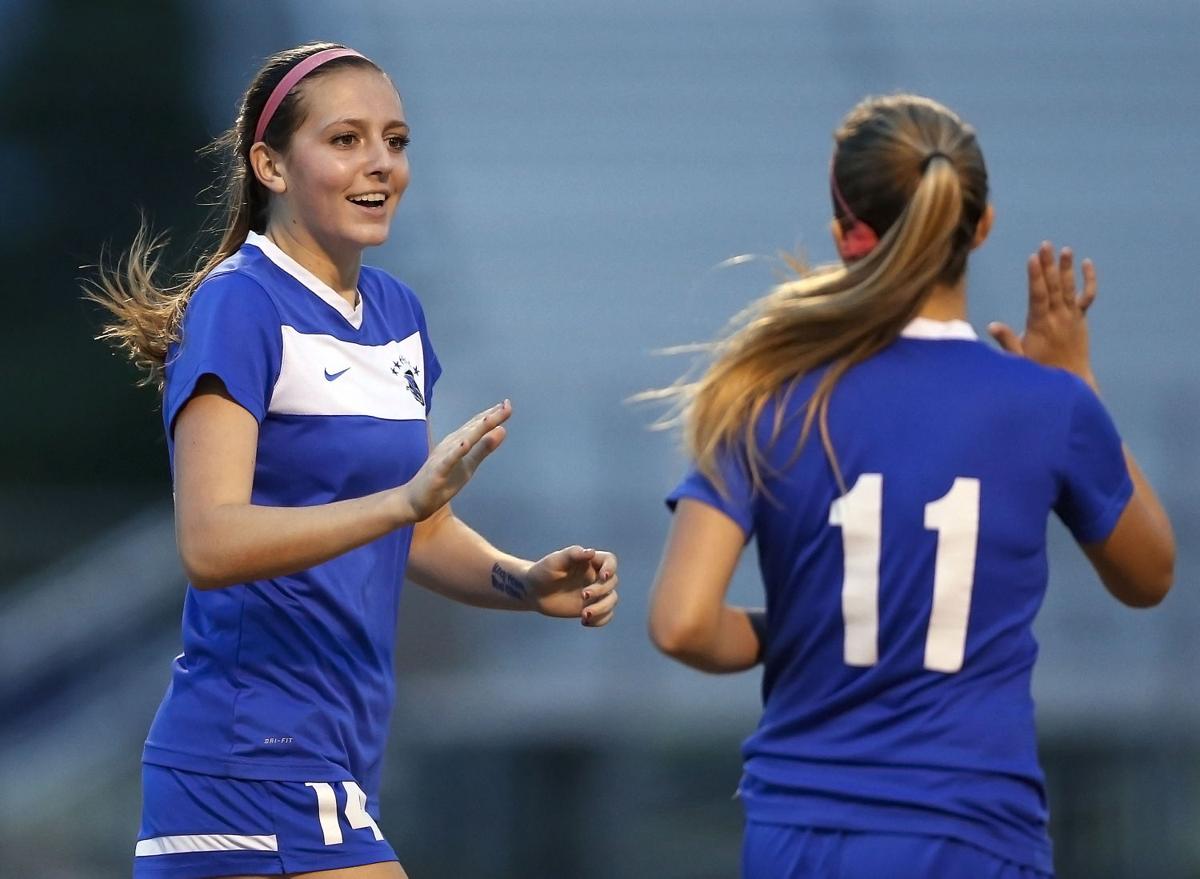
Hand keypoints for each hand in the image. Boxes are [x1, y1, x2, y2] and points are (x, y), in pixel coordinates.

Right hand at [397, 400, 510, 521]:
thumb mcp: (469, 464)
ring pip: (462, 441)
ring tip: (490, 419)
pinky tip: (465, 444)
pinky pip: (448, 461)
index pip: (477, 425)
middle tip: (507, 406)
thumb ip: (484, 448)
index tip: (508, 404)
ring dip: (476, 430)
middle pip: (472, 429)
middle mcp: (450, 444)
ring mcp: (443, 457)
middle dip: (490, 418)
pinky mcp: (437, 472)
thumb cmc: (443, 480)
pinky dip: (456, 452)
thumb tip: (502, 430)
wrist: (414, 500)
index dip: (493, 415)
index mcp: (458, 442)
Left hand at [526, 546, 618, 626]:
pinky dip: (600, 620)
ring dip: (602, 608)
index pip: (610, 560)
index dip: (611, 567)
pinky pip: (606, 615)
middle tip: (583, 595)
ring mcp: (595, 593)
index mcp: (589, 561)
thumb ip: (572, 554)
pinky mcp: (591, 608)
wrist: (533, 591)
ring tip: (584, 615)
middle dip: (601, 591)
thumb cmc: (542, 572)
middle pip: (612, 582)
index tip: (603, 576)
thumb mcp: (554, 561)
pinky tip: (584, 622)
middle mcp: (595, 576)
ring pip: (612, 600)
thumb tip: (591, 552)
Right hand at [988, 242, 1097, 386]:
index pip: (1038, 296)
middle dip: (1048, 265)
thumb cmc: (1041, 370)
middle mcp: (1059, 317)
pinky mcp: (1081, 318)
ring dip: (1066, 268)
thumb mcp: (1020, 359)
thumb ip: (1007, 342)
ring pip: (1069, 288)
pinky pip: (1087, 297)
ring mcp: (1072, 317)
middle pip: (1053, 287)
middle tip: (1045, 246)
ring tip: (1065, 250)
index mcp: (1041, 325)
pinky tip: (1086, 265)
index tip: (1032, 259)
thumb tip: (992, 326)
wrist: (1072, 379)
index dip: (1035, 276)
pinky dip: (1088, 280)